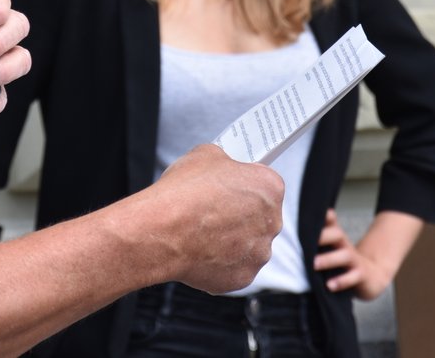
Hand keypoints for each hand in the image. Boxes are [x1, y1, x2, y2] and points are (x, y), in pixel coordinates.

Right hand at [145, 144, 284, 294]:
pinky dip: (219, 262)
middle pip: (259, 216)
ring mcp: (258, 254)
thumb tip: (220, 167)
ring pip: (248, 245)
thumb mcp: (204, 155)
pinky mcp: (243, 278)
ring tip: (201, 232)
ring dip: (231, 240)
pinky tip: (198, 251)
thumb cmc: (183, 193)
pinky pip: (233, 267)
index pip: (265, 183)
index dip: (243, 182)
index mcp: (270, 188)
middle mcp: (272, 223)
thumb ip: (223, 162)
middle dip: (239, 214)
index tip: (228, 186)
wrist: (163, 231)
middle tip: (212, 210)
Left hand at [313, 208, 422, 299]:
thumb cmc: (345, 261)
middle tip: (306, 243)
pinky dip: (341, 281)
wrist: (373, 276)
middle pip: (338, 235)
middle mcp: (346, 246)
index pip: (332, 224)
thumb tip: (297, 227)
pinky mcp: (361, 276)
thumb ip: (320, 239)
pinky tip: (329, 286)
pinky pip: (352, 278)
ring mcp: (355, 261)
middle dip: (323, 236)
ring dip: (328, 259)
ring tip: (314, 264)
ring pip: (344, 256)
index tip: (317, 213)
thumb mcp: (334, 248)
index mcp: (338, 239)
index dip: (326, 217)